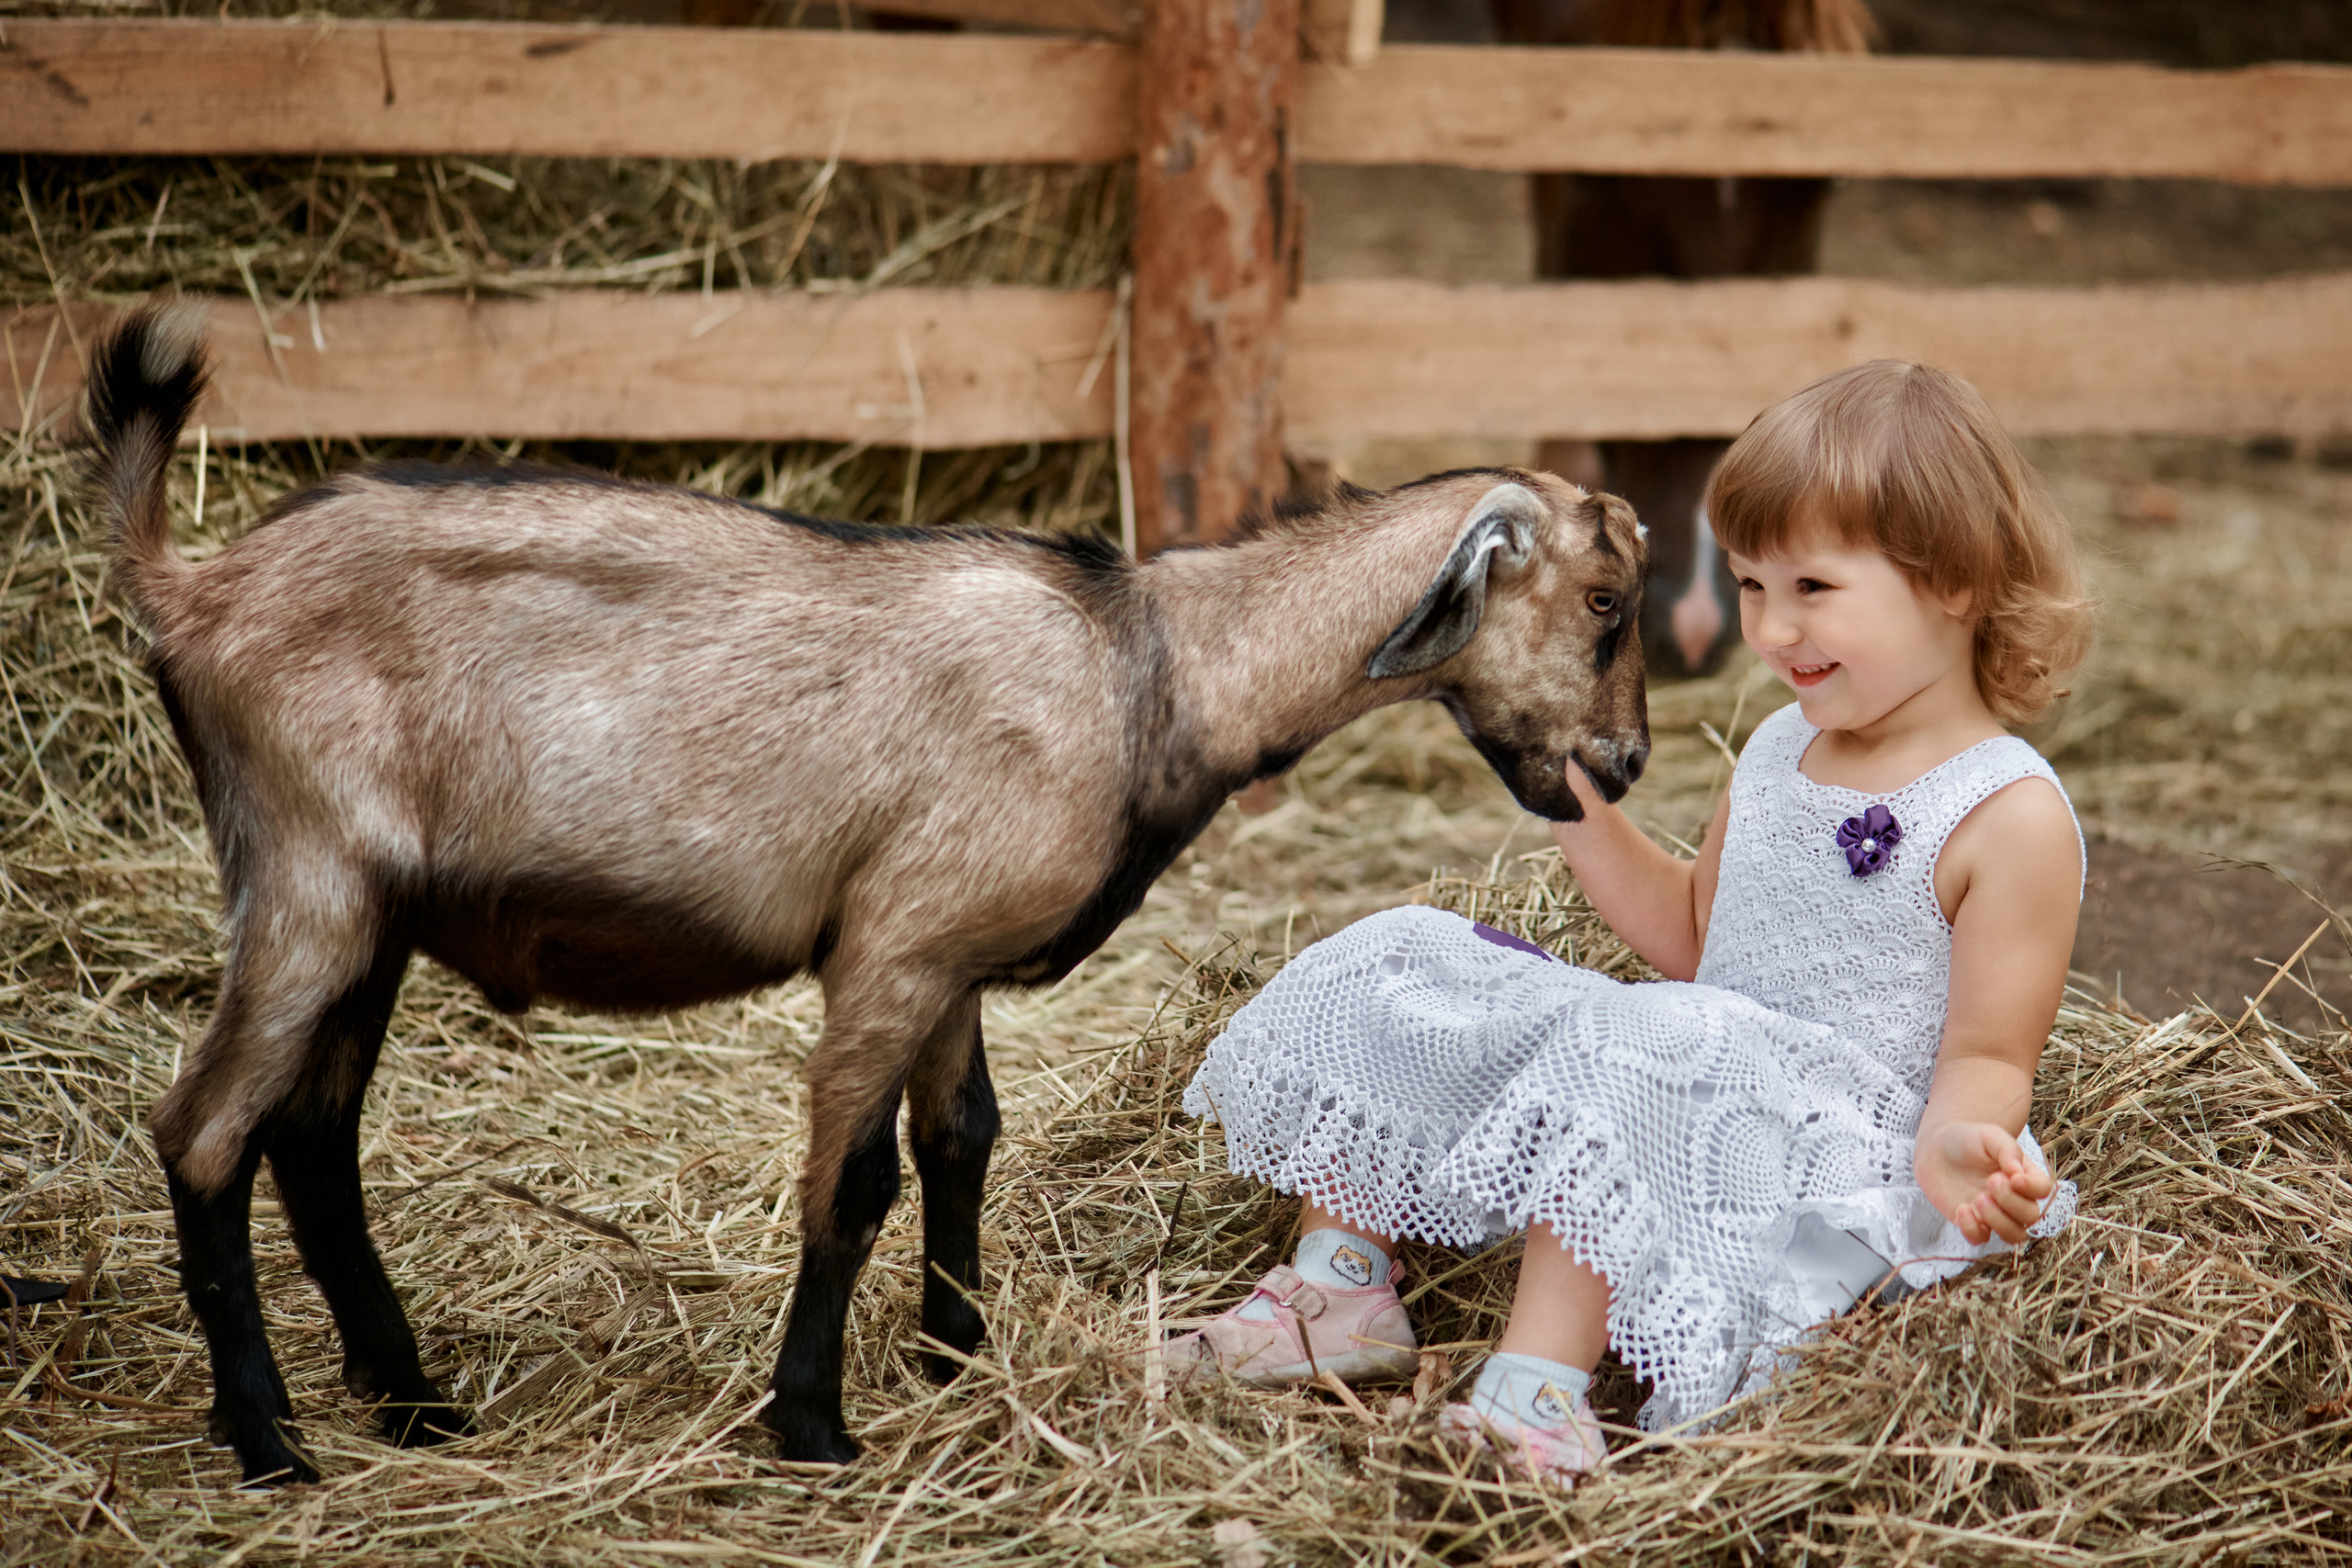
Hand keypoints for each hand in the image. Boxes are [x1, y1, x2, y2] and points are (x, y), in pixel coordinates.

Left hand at [1914, 1121, 2053, 1245]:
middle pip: (2031, 1216)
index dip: (2033, 1188)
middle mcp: (2015, 1199)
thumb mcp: (1990, 1136)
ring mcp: (1995, 1214)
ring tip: (1978, 1199)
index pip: (2043, 1190)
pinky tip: (1961, 1208)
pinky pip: (1980, 1239)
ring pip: (2013, 1235)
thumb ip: (2008, 1149)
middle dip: (2011, 1202)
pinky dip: (1972, 1229)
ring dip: (1999, 1221)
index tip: (2014, 1178)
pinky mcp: (1973, 1223)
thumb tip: (2018, 1171)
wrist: (1936, 1148)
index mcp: (2024, 1176)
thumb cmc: (1969, 1140)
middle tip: (1990, 1181)